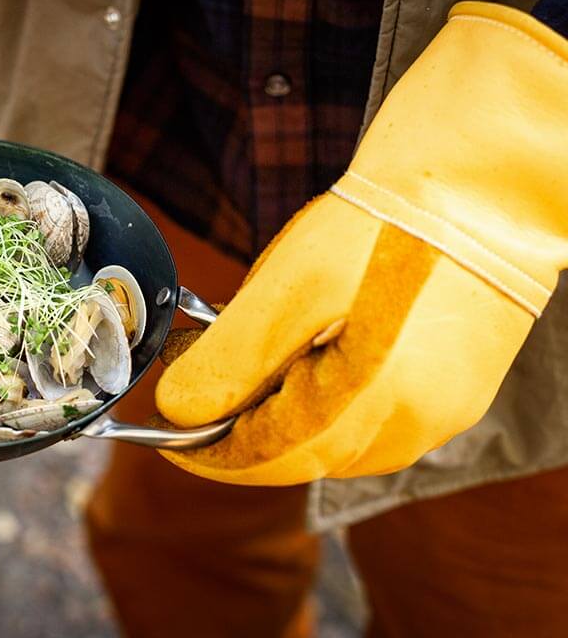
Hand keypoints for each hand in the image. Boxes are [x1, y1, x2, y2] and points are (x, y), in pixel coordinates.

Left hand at [155, 3, 567, 484]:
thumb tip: (177, 410)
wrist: (481, 182)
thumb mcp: (288, 288)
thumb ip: (230, 361)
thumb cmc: (385, 226)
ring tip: (243, 361)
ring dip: (278, 416)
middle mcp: (411, 428)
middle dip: (236, 428)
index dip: (203, 450)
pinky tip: (304, 356)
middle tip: (191, 384)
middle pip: (299, 456)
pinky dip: (323, 400)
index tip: (161, 432)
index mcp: (368, 408)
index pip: (264, 460)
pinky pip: (373, 419)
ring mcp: (440, 413)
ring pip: (335, 443)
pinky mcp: (454, 390)